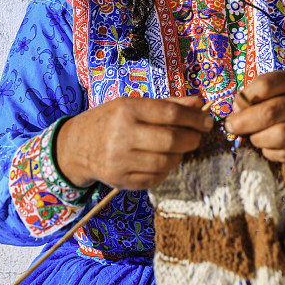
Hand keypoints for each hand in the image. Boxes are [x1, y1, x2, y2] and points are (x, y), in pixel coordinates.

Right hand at [56, 95, 212, 189]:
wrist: (76, 146)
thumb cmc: (111, 120)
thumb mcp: (134, 104)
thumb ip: (169, 104)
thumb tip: (200, 103)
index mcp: (127, 110)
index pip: (170, 114)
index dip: (194, 118)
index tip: (207, 121)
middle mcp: (122, 135)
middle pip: (171, 140)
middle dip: (192, 139)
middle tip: (197, 137)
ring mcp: (120, 161)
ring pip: (166, 162)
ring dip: (180, 155)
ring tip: (179, 149)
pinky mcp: (121, 181)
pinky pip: (155, 178)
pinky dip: (166, 170)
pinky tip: (163, 160)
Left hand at [224, 71, 284, 163]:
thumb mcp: (282, 85)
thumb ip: (257, 92)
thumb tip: (236, 111)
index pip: (265, 85)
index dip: (245, 97)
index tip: (236, 106)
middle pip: (269, 113)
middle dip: (243, 123)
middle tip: (231, 127)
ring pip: (277, 137)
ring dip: (256, 138)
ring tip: (252, 135)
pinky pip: (281, 154)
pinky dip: (267, 151)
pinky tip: (268, 143)